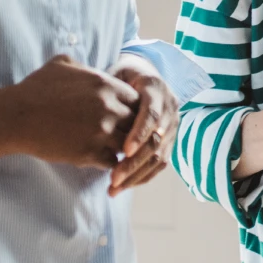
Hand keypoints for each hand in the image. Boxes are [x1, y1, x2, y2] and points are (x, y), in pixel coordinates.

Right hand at [2, 54, 139, 169]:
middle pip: (136, 122)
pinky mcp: (89, 152)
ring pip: (127, 144)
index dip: (132, 109)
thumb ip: (82, 65)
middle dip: (130, 130)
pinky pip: (111, 161)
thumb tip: (86, 66)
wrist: (15, 116)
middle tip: (122, 136)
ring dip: (121, 148)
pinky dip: (108, 162)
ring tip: (112, 150)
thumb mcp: (61, 65)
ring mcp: (100, 131)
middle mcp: (108, 107)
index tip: (123, 116)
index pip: (137, 100)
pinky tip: (98, 159)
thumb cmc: (35, 89)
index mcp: (106, 85)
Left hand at [108, 61, 178, 195]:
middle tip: (113, 179)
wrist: (143, 74)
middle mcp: (170, 107)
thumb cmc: (121, 77)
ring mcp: (173, 125)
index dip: (139, 134)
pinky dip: (143, 176)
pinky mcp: (170, 139)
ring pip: (160, 156)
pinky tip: (124, 185)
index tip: (122, 151)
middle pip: (157, 140)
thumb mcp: (114, 75)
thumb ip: (108, 90)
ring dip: (137, 175)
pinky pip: (161, 163)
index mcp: (156, 88)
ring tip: (114, 188)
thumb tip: (90, 108)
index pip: (152, 114)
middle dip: (135, 162)